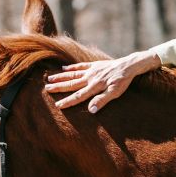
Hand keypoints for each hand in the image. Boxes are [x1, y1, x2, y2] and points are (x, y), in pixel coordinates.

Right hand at [44, 50, 160, 113]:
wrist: (129, 65)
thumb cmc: (123, 81)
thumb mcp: (115, 93)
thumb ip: (102, 100)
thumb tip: (90, 110)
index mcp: (94, 86)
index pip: (78, 96)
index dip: (68, 101)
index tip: (57, 105)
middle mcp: (90, 78)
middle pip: (71, 84)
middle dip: (59, 87)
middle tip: (46, 89)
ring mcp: (91, 71)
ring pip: (73, 74)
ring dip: (61, 77)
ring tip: (50, 78)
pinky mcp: (95, 65)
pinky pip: (80, 66)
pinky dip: (72, 67)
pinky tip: (64, 67)